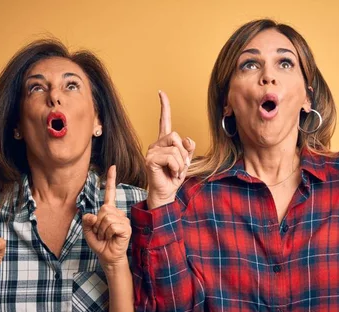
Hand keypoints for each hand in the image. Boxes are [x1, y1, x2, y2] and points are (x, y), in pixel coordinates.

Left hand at [83, 165, 130, 272]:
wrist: (107, 256)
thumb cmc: (100, 243)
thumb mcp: (88, 231)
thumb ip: (87, 221)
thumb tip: (92, 215)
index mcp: (109, 211)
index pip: (110, 193)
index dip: (111, 180)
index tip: (112, 166)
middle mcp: (118, 213)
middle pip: (103, 209)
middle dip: (97, 223)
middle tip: (101, 233)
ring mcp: (123, 220)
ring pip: (106, 218)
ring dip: (101, 230)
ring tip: (105, 236)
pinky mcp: (126, 228)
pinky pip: (112, 225)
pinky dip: (107, 233)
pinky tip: (112, 238)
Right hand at [145, 91, 195, 208]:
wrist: (166, 193)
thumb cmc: (173, 177)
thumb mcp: (186, 161)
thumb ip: (188, 148)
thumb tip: (187, 139)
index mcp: (165, 142)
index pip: (164, 121)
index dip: (164, 106)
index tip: (161, 92)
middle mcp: (156, 144)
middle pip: (176, 136)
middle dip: (183, 153)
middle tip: (180, 166)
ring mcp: (151, 151)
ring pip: (175, 148)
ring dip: (180, 163)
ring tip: (174, 171)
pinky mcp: (150, 159)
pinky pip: (171, 157)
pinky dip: (176, 167)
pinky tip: (171, 173)